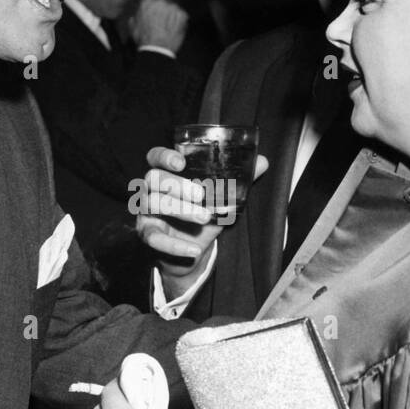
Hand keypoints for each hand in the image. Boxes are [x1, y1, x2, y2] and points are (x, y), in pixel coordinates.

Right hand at [129, 0, 187, 53]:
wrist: (157, 48)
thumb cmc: (144, 39)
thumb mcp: (133, 28)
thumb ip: (135, 19)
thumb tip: (135, 18)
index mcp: (147, 3)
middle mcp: (160, 2)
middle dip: (165, 8)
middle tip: (163, 21)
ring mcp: (172, 8)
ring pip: (174, 8)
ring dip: (172, 15)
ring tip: (168, 28)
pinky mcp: (182, 15)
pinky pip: (182, 15)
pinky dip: (180, 21)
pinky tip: (174, 29)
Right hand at [135, 146, 268, 293]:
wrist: (191, 251)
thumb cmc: (203, 215)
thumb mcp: (220, 199)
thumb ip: (238, 179)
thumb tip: (263, 161)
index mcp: (167, 174)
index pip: (155, 156)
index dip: (164, 156)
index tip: (181, 162)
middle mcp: (151, 190)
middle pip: (153, 178)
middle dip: (177, 185)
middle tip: (201, 194)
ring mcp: (146, 213)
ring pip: (154, 204)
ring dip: (181, 210)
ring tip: (205, 218)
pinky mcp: (147, 235)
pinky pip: (154, 238)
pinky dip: (174, 245)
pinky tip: (194, 250)